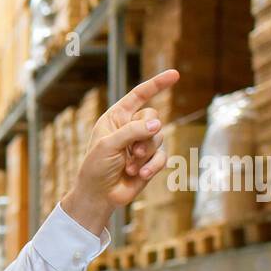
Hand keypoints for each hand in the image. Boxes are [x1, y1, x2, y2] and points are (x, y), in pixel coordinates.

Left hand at [63, 69, 180, 235]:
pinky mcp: (150, 161)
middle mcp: (130, 128)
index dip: (156, 84)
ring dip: (144, 154)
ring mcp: (141, 144)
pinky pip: (162, 156)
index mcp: (116, 118)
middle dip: (145, 135)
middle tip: (133, 152)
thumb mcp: (109, 145)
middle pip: (153, 117)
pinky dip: (152, 166)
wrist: (98, 196)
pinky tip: (139, 175)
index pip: (138, 95)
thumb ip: (132, 131)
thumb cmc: (96, 168)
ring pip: (159, 137)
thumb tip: (157, 124)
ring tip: (129, 167)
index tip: (175, 74)